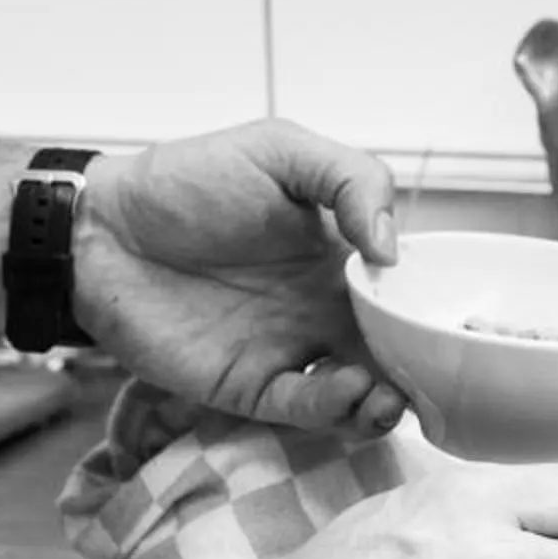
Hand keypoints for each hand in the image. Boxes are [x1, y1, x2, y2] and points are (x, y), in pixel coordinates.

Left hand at [74, 119, 405, 434]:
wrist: (102, 228)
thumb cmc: (187, 180)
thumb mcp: (278, 150)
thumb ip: (350, 180)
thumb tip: (390, 249)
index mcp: (339, 255)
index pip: (403, 291)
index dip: (433, 308)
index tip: (455, 318)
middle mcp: (322, 308)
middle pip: (393, 350)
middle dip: (422, 370)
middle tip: (435, 371)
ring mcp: (288, 350)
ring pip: (359, 393)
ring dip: (387, 402)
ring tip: (390, 394)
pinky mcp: (249, 387)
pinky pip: (305, 408)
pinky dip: (335, 409)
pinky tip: (348, 390)